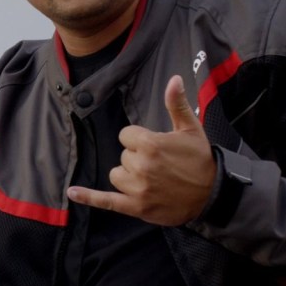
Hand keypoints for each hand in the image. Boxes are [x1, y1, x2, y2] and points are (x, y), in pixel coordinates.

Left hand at [67, 75, 215, 224]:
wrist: (213, 194)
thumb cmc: (200, 159)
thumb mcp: (190, 129)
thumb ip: (176, 103)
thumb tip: (173, 78)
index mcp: (150, 144)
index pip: (126, 135)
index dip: (139, 140)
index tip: (157, 147)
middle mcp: (141, 166)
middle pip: (123, 156)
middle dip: (138, 159)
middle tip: (161, 165)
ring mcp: (138, 188)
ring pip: (116, 175)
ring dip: (129, 177)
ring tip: (153, 180)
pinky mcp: (136, 207)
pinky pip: (106, 201)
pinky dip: (88, 197)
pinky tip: (72, 192)